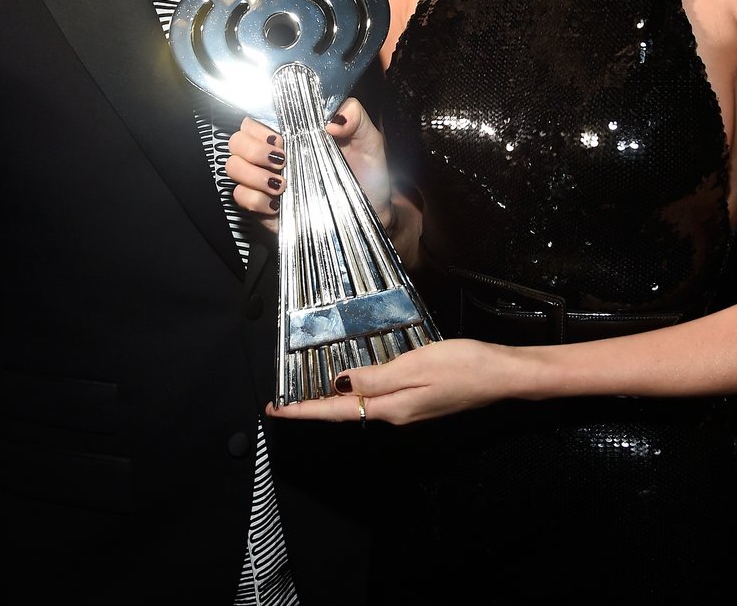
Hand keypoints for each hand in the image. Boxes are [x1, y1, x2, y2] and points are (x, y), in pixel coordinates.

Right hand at [225, 97, 392, 227]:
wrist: (371, 211)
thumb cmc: (367, 172)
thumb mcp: (368, 139)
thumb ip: (355, 117)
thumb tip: (332, 120)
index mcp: (292, 133)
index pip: (256, 118)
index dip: (260, 126)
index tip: (281, 137)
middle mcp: (273, 154)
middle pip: (236, 140)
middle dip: (253, 149)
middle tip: (282, 160)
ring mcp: (265, 181)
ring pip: (233, 167)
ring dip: (253, 174)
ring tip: (283, 184)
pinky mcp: (263, 208)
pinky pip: (240, 198)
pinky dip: (255, 199)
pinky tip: (277, 203)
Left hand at [265, 339, 520, 425]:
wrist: (504, 375)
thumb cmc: (464, 365)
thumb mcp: (415, 365)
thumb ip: (376, 377)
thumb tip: (340, 385)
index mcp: (390, 408)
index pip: (336, 410)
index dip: (303, 410)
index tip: (275, 409)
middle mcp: (395, 414)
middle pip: (344, 412)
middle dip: (311, 408)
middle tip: (283, 402)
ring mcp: (409, 409)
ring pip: (360, 406)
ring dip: (331, 401)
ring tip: (306, 393)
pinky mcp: (420, 399)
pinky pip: (377, 399)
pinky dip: (356, 393)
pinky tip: (351, 382)